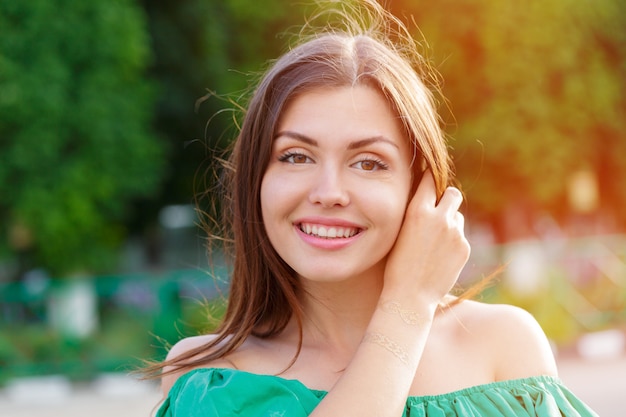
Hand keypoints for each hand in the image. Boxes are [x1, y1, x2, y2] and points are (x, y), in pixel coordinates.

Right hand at [382, 170, 469, 304]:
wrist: (410, 295)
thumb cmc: (397, 264)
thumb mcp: (399, 231)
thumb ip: (415, 212)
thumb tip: (426, 195)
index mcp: (418, 211)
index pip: (430, 180)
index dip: (429, 179)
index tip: (428, 179)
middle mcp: (439, 218)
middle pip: (453, 193)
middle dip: (447, 197)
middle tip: (438, 207)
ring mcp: (455, 233)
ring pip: (457, 216)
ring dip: (450, 222)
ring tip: (434, 241)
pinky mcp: (464, 248)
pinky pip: (460, 236)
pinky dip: (453, 241)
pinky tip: (439, 256)